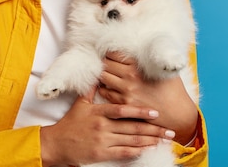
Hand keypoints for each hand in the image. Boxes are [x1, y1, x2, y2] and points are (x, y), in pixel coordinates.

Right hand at [40, 87, 174, 166]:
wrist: (57, 143)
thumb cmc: (69, 124)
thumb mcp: (80, 104)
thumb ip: (91, 90)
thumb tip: (99, 74)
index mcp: (98, 112)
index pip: (122, 111)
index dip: (140, 110)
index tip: (155, 112)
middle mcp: (102, 126)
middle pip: (132, 127)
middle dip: (153, 129)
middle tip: (170, 129)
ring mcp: (102, 141)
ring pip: (131, 141)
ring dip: (150, 140)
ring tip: (164, 139)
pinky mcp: (101, 153)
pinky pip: (123, 153)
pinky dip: (137, 152)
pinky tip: (148, 150)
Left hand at [97, 52, 198, 145]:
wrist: (178, 114)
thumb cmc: (174, 90)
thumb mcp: (165, 69)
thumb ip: (152, 59)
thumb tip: (146, 48)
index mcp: (139, 66)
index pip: (114, 53)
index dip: (111, 53)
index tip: (112, 54)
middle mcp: (130, 77)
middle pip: (106, 64)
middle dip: (105, 62)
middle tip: (107, 64)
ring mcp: (125, 91)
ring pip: (103, 77)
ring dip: (104, 74)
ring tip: (107, 74)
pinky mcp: (124, 104)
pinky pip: (105, 93)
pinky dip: (104, 88)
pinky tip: (109, 87)